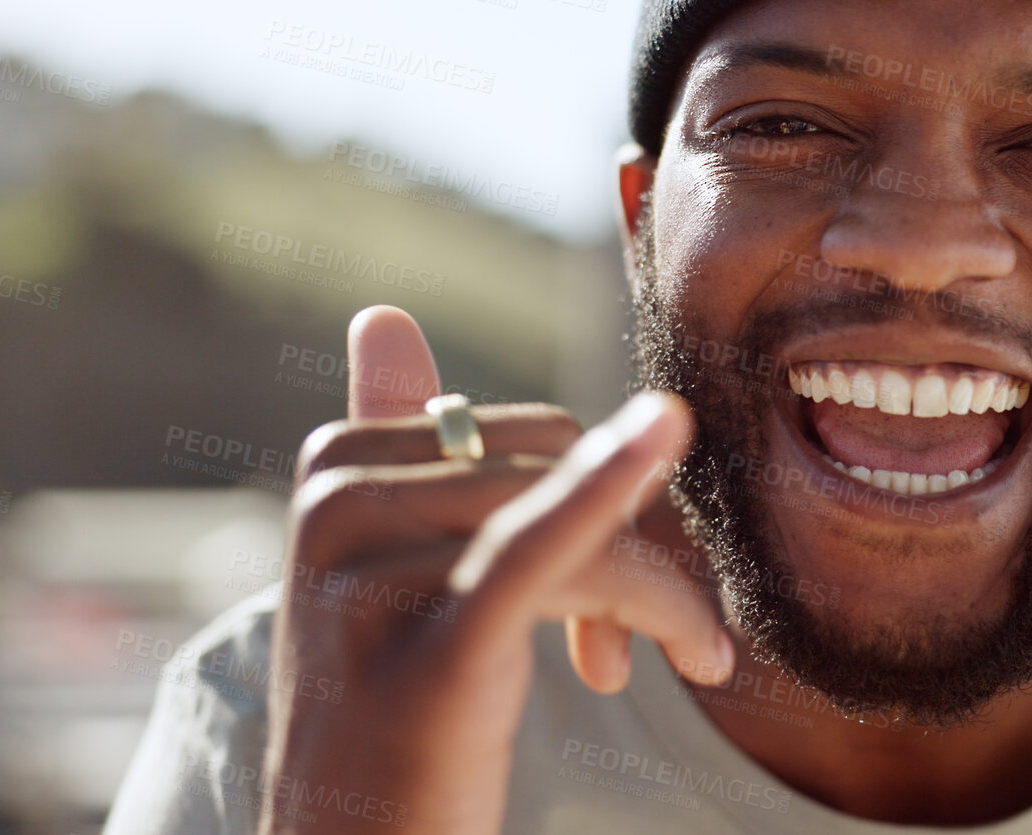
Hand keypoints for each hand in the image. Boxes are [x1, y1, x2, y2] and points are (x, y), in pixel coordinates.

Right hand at [255, 306, 732, 833]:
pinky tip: (663, 436)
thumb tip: (383, 314)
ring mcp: (374, 581)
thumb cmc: (387, 718)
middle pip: (562, 471)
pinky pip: (542, 548)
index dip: (604, 498)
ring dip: (666, 598)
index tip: (622, 590)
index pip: (530, 438)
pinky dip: (610, 496)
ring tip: (695, 657)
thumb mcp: (382, 571)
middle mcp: (340, 507)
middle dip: (640, 550)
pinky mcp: (430, 655)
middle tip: (666, 643)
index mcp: (336, 467)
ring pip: (584, 532)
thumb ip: (396, 441)